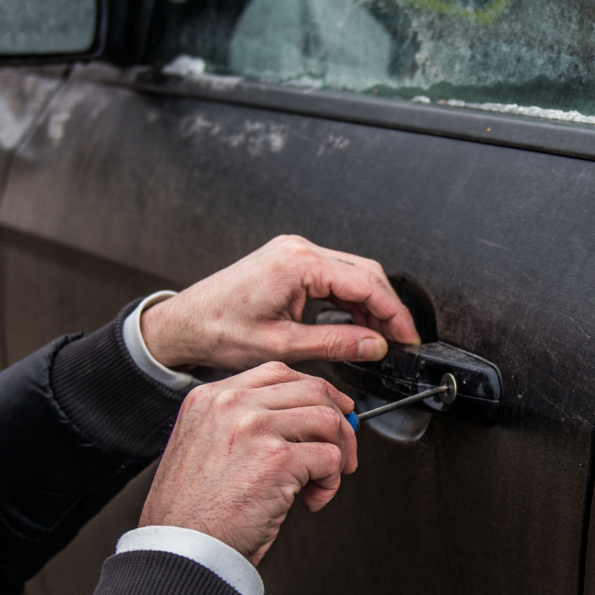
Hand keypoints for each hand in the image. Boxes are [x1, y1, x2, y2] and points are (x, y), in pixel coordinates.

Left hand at [140, 235, 421, 372]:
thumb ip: (336, 343)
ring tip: (377, 339)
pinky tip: (354, 324)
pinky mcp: (289, 260)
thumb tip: (375, 345)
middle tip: (399, 341)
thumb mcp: (283, 345)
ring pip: (351, 272)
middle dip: (387, 308)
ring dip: (369, 305)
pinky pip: (332, 275)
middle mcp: (298, 249)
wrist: (185, 323)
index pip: (366, 284)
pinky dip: (349, 299)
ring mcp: (293, 251)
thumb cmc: (219, 330)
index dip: (394, 314)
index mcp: (298, 263)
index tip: (408, 338)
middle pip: (364, 273)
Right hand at [141, 362, 358, 563]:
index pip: (278, 373)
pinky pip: (330, 458)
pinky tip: (309, 500)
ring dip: (337, 455)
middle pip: (312, 390)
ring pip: (328, 420)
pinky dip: (330, 484)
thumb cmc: (194, 513)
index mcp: (209, 398)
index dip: (315, 394)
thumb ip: (243, 425)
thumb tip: (304, 420)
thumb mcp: (205, 447)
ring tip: (319, 483)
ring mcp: (254, 427)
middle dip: (338, 424)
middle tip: (339, 455)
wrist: (182, 549)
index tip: (332, 413)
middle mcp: (230, 404)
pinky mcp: (276, 458)